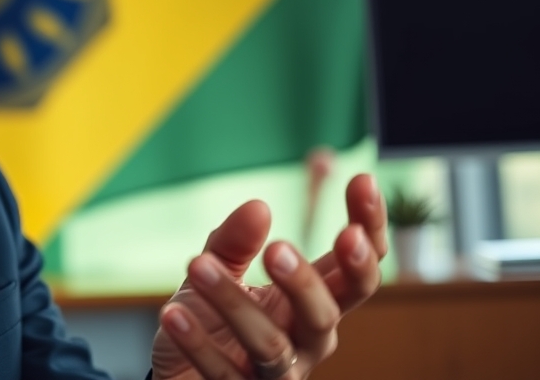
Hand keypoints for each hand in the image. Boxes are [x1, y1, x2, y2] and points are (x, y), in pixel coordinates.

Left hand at [151, 174, 385, 378]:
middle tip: (278, 248)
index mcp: (313, 304)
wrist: (179, 376)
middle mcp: (306, 343)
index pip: (357, 270)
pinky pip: (223, 373)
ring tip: (196, 264)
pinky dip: (197, 343)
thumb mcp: (217, 269)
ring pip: (271, 345)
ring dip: (233, 304)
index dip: (367, 229)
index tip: (361, 179)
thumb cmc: (211, 321)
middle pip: (325, 315)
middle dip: (305, 282)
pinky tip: (172, 312)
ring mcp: (276, 375)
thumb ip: (234, 242)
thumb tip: (258, 207)